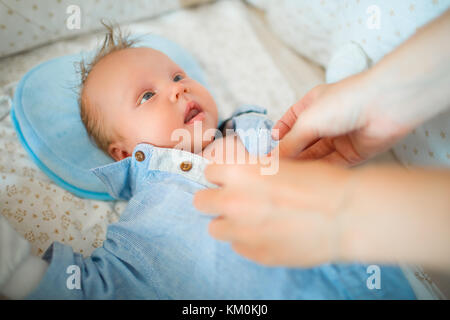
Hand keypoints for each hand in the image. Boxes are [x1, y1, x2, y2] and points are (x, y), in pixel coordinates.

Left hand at [193, 160, 352, 266]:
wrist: (345, 214)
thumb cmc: (320, 182)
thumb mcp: (282, 164)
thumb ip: (253, 171)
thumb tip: (240, 177)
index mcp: (239, 172)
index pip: (210, 171)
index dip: (223, 174)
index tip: (232, 178)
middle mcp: (233, 201)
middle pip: (201, 201)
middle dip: (216, 199)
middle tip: (235, 199)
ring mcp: (242, 231)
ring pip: (214, 228)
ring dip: (228, 222)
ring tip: (250, 220)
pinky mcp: (255, 254)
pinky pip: (238, 246)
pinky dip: (248, 240)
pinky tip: (269, 234)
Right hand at [272, 73, 413, 165]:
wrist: (386, 105)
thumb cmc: (345, 101)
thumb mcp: (308, 121)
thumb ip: (290, 143)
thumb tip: (272, 160)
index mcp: (312, 105)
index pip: (290, 122)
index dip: (278, 136)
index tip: (267, 151)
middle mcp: (326, 120)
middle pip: (302, 142)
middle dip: (289, 155)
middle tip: (274, 172)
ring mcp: (339, 137)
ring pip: (316, 155)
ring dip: (303, 165)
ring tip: (288, 179)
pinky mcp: (353, 152)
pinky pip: (333, 165)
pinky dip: (320, 172)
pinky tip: (307, 180)